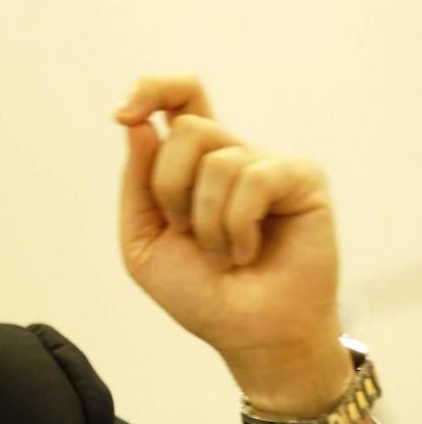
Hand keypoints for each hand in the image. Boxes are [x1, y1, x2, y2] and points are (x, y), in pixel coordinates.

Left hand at [113, 75, 349, 410]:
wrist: (246, 334)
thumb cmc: (198, 291)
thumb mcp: (142, 241)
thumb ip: (136, 182)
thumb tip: (139, 126)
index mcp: (189, 163)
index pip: (176, 98)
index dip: (150, 90)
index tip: (122, 114)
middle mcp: (229, 155)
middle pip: (187, 127)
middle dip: (170, 187)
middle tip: (183, 230)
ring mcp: (267, 165)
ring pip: (217, 157)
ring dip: (206, 220)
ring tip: (222, 253)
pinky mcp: (302, 179)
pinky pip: (255, 178)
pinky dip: (237, 225)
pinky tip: (248, 253)